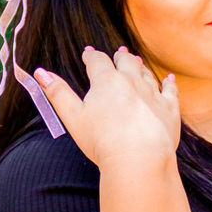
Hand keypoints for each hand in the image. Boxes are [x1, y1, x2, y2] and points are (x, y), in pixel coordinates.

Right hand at [33, 47, 180, 169]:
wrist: (138, 157)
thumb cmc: (102, 140)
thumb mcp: (73, 117)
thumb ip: (58, 93)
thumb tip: (40, 72)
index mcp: (106, 81)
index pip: (98, 61)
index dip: (92, 57)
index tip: (89, 54)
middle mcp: (131, 81)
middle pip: (125, 62)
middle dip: (119, 57)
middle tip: (118, 53)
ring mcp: (152, 93)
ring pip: (146, 73)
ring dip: (140, 67)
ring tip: (137, 62)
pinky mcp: (169, 108)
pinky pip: (170, 90)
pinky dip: (169, 83)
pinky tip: (169, 79)